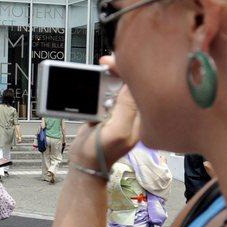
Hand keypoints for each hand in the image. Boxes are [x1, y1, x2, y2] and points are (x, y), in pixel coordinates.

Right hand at [69, 55, 139, 171]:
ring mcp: (119, 112)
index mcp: (142, 118)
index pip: (140, 87)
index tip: (112, 63)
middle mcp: (133, 113)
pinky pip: (105, 93)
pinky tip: (95, 82)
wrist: (84, 163)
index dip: (129, 71)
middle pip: (130, 83)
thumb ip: (126, 109)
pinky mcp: (106, 112)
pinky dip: (100, 85)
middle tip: (104, 62)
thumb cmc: (101, 153)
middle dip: (119, 69)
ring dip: (108, 76)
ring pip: (117, 86)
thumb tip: (131, 85)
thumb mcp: (117, 131)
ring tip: (100, 69)